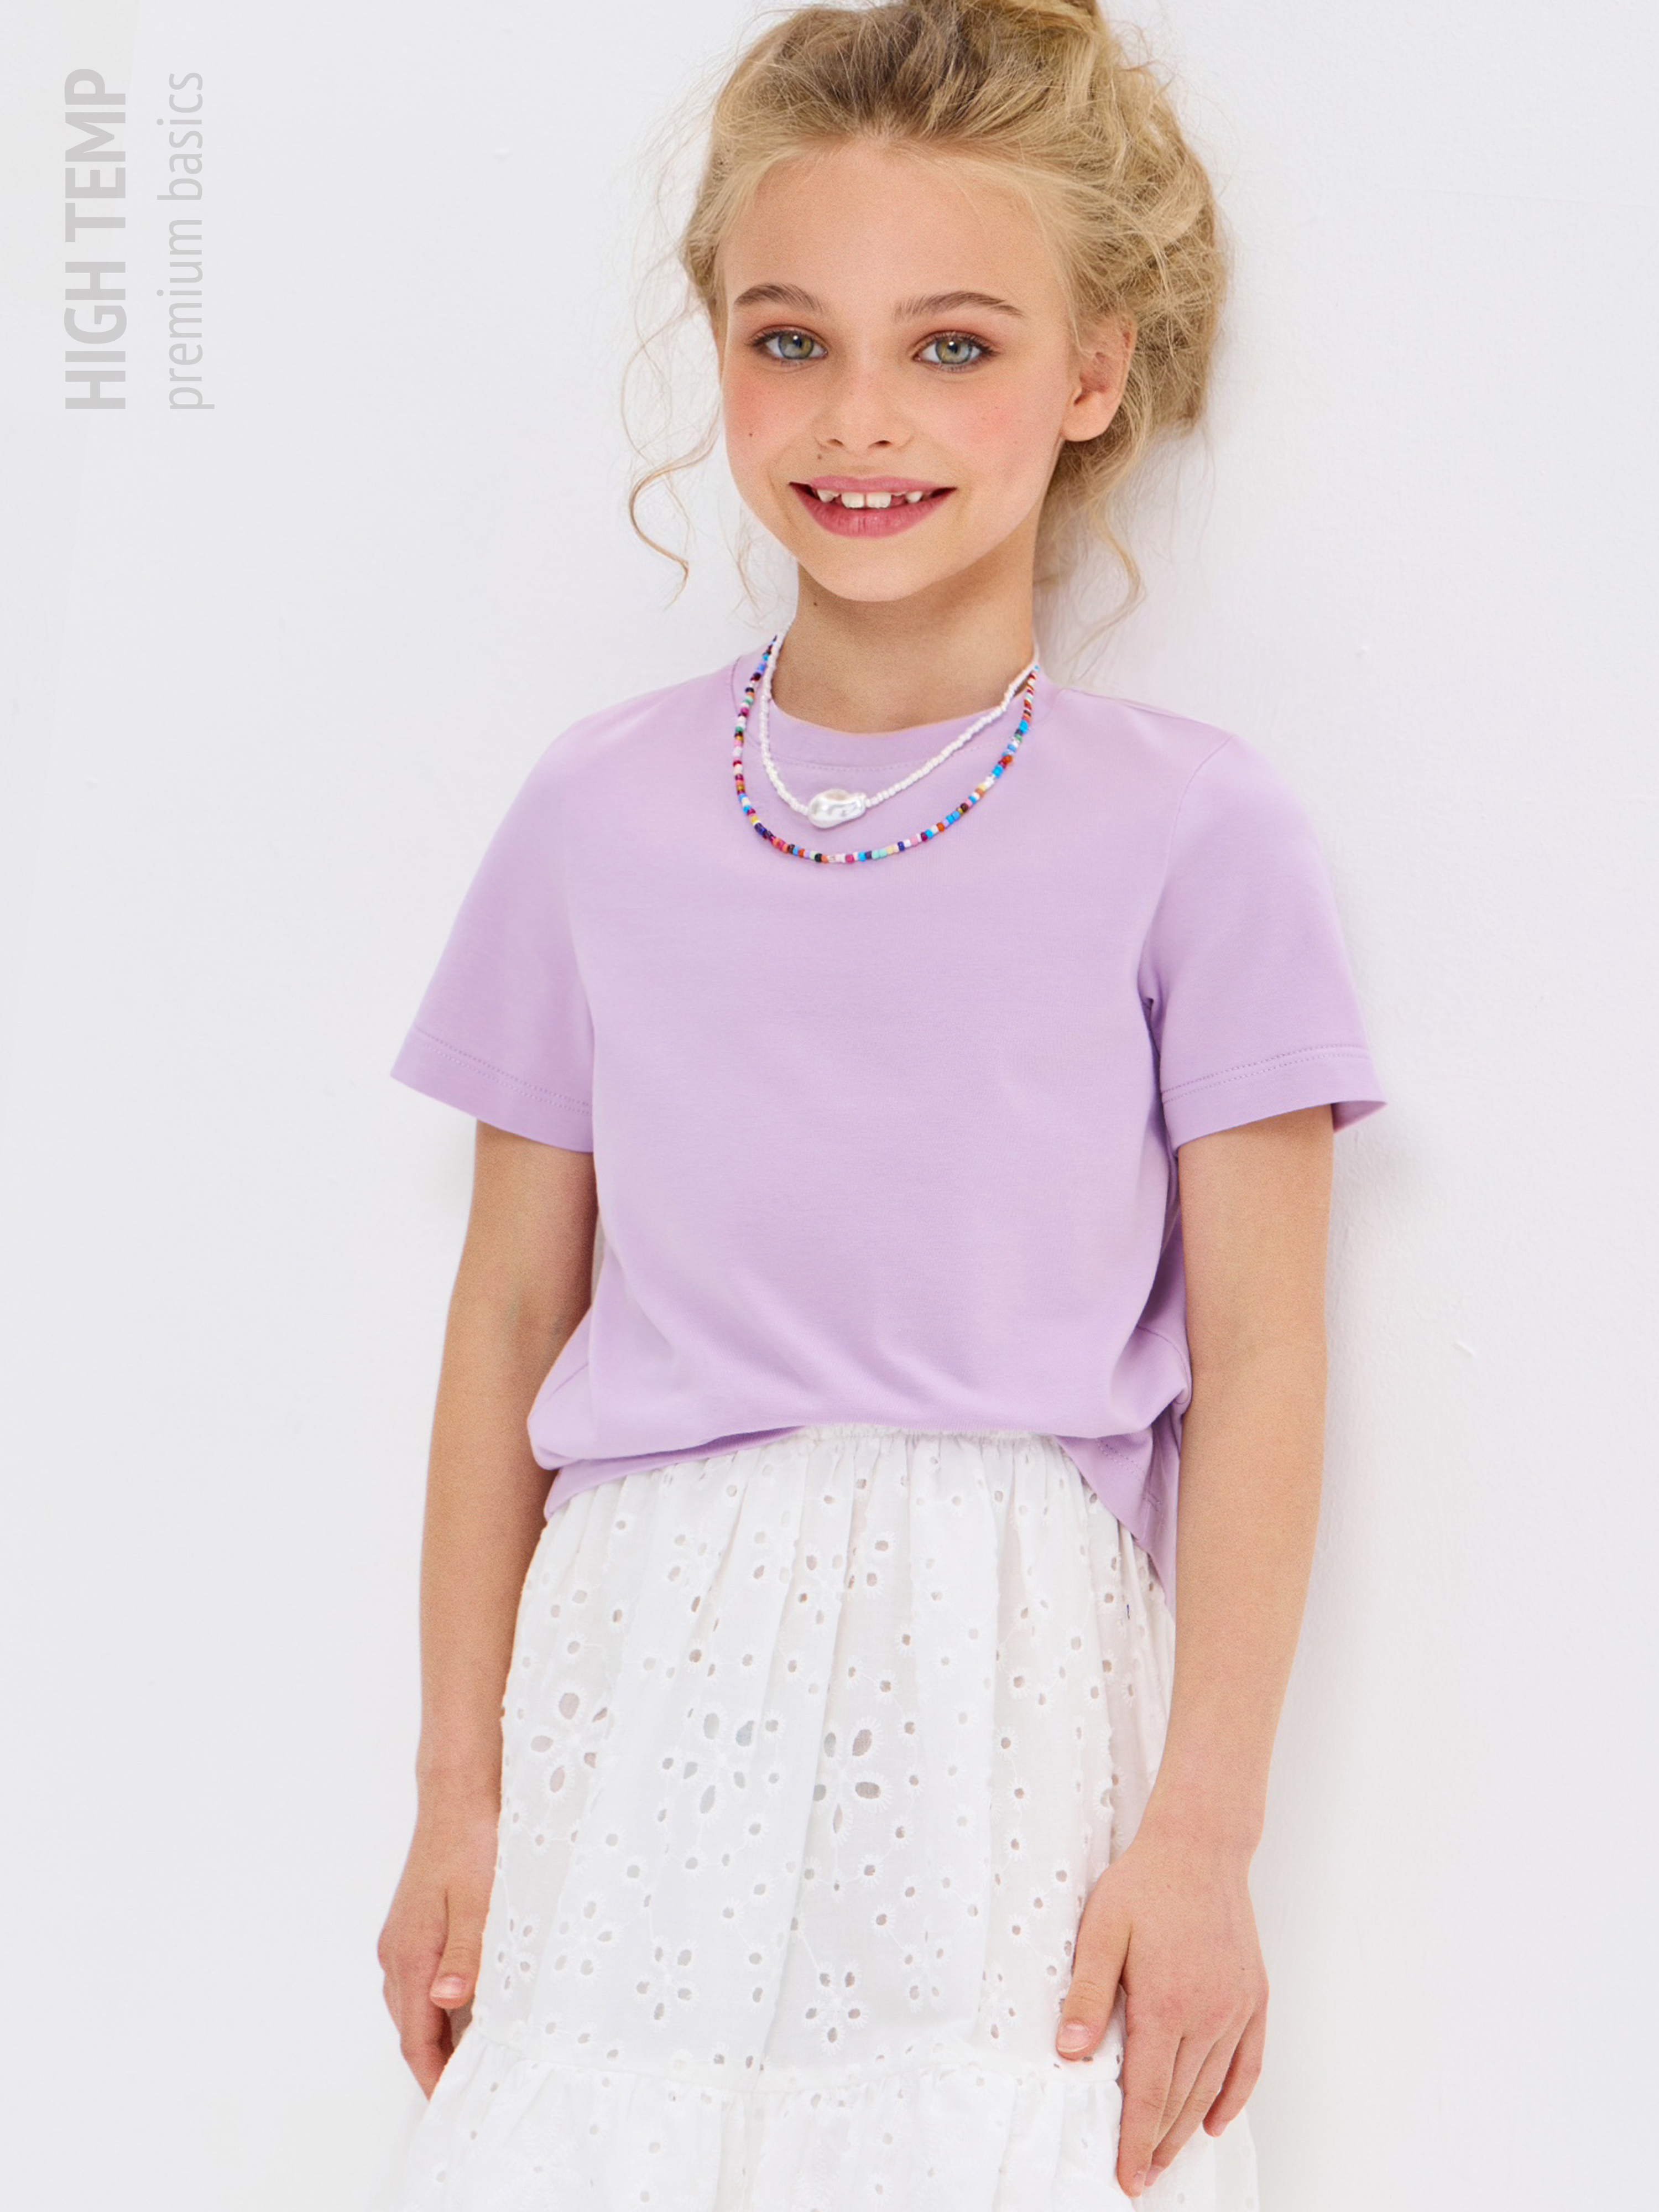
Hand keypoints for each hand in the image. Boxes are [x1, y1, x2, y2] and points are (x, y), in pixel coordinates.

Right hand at [378, 1793, 498, 2095]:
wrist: (456, 1796)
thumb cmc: (471, 1843)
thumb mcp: (480, 1901)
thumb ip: (465, 1955)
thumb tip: (446, 2004)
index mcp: (411, 1955)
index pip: (417, 2039)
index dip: (435, 2077)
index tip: (453, 2107)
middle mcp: (397, 1955)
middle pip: (412, 2031)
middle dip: (436, 2066)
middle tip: (471, 2092)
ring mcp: (401, 1940)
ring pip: (413, 2008)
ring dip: (437, 2037)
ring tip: (473, 2060)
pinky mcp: (412, 1926)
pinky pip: (419, 1983)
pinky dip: (438, 2007)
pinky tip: (467, 2008)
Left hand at [1054, 1815, 1267, 2196]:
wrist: (1200, 1846)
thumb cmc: (1146, 1884)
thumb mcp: (1102, 1930)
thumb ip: (1088, 1992)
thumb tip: (1071, 2051)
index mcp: (1165, 2003)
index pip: (1147, 2093)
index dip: (1135, 2141)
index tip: (1127, 2177)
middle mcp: (1207, 2014)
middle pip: (1180, 2099)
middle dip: (1158, 2144)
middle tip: (1142, 2177)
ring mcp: (1236, 2007)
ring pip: (1212, 2087)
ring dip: (1188, 2128)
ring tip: (1168, 2157)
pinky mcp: (1254, 1996)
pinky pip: (1249, 2062)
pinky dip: (1233, 2098)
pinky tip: (1215, 2121)